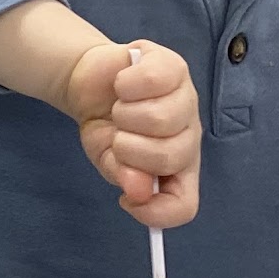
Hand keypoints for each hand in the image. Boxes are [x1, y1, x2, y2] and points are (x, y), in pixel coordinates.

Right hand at [64, 40, 199, 227]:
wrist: (89, 82)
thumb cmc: (104, 124)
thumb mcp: (106, 157)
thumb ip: (123, 175)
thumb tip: (137, 190)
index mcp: (177, 166)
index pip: (184, 204)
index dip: (156, 211)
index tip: (126, 199)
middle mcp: (189, 134)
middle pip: (170, 156)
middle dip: (129, 148)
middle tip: (118, 136)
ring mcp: (186, 98)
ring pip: (160, 118)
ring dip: (125, 114)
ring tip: (119, 108)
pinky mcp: (172, 65)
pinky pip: (152, 80)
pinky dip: (125, 85)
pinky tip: (122, 85)